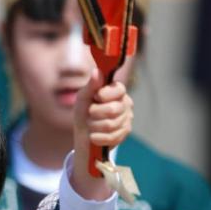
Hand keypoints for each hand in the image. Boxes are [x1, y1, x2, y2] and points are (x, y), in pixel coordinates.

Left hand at [71, 71, 132, 199]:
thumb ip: (91, 86)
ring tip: (91, 125)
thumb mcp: (83, 98)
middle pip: (113, 109)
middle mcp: (126, 103)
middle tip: (90, 113)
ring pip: (111, 124)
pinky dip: (98, 138)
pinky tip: (94, 136)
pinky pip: (112, 137)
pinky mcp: (124, 133)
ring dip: (95, 126)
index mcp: (117, 91)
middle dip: (96, 113)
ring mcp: (127, 118)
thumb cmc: (83, 112)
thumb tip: (97, 72)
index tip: (96, 97)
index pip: (118, 90)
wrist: (83, 135)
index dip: (105, 95)